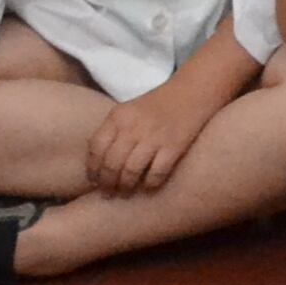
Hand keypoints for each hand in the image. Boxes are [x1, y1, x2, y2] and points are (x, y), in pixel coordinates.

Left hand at [85, 68, 232, 193]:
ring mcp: (154, 137)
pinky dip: (150, 183)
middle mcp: (133, 127)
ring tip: (126, 192)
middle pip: (111, 163)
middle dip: (107, 182)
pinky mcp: (174, 146)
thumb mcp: (129, 111)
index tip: (94, 181)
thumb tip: (98, 164)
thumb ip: (113, 132)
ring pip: (130, 171)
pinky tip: (149, 185)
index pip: (96, 148)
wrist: (193, 92)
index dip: (92, 169)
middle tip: (109, 192)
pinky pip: (156, 173)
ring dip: (126, 186)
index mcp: (118, 117)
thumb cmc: (158, 104)